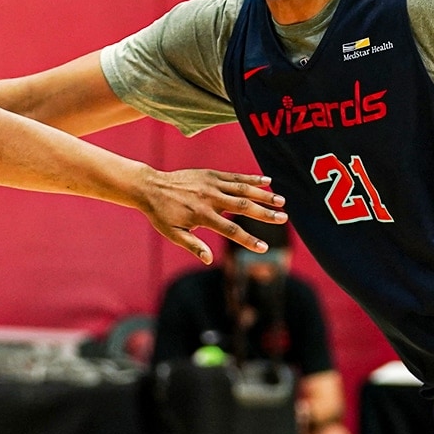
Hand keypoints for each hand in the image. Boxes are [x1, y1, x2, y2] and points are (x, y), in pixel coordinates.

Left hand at [136, 168, 286, 263]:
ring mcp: (212, 184)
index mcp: (202, 215)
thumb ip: (192, 245)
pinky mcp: (212, 174)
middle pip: (242, 206)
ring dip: (263, 194)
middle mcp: (210, 198)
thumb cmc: (161, 214)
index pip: (230, 230)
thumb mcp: (172, 233)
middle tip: (283, 218)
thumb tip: (209, 260)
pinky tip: (268, 181)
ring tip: (282, 201)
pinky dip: (252, 178)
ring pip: (243, 189)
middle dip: (264, 213)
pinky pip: (235, 176)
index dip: (248, 240)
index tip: (264, 248)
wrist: (150, 187)